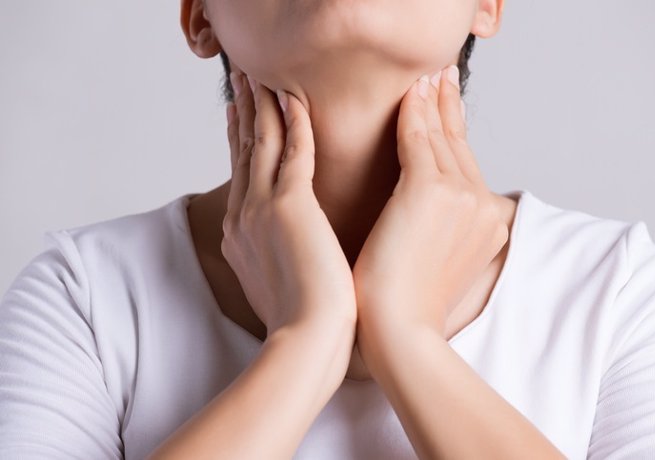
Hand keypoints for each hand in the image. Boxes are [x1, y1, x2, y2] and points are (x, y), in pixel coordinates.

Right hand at [221, 72, 356, 337]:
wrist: (307, 341)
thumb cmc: (302, 324)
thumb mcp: (277, 286)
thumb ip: (274, 260)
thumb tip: (286, 253)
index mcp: (240, 235)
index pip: (241, 176)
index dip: (239, 142)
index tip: (241, 115)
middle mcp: (243, 216)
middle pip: (242, 152)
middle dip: (243, 113)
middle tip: (242, 81)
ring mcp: (262, 209)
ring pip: (260, 144)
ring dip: (261, 106)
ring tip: (258, 76)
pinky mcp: (290, 206)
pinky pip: (291, 151)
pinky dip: (292, 123)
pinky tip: (294, 100)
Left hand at [352, 65, 508, 340]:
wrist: (399, 330)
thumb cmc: (409, 305)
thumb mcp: (441, 264)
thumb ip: (447, 232)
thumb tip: (431, 218)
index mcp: (488, 224)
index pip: (468, 168)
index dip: (458, 134)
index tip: (449, 107)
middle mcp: (483, 206)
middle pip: (459, 147)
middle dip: (448, 108)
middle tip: (440, 77)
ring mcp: (460, 196)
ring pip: (439, 139)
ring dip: (429, 103)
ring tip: (423, 77)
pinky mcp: (429, 191)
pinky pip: (417, 140)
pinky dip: (411, 115)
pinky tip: (407, 95)